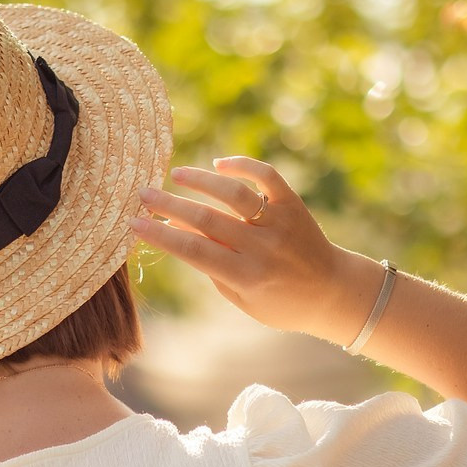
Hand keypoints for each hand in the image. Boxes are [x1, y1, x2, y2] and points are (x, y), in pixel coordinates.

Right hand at [129, 158, 377, 342]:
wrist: (333, 292)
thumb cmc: (280, 302)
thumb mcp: (241, 298)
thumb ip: (211, 266)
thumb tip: (176, 229)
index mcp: (246, 277)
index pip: (193, 251)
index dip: (160, 235)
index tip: (133, 223)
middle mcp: (263, 248)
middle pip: (207, 220)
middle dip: (169, 205)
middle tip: (142, 193)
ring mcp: (279, 224)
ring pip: (234, 194)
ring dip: (201, 181)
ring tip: (176, 174)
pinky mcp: (293, 205)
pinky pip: (267, 177)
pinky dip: (243, 165)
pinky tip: (220, 164)